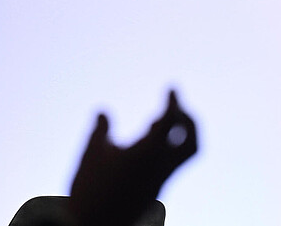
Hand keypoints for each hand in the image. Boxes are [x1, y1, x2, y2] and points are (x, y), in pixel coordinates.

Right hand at [69, 91, 196, 225]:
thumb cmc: (90, 188)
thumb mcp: (91, 153)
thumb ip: (101, 129)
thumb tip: (103, 111)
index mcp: (147, 153)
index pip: (171, 122)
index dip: (173, 103)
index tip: (171, 89)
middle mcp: (160, 168)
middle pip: (191, 143)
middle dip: (188, 120)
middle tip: (176, 105)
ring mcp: (160, 182)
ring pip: (183, 155)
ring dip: (178, 134)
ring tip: (156, 121)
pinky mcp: (154, 191)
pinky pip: (169, 164)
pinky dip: (165, 146)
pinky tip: (147, 139)